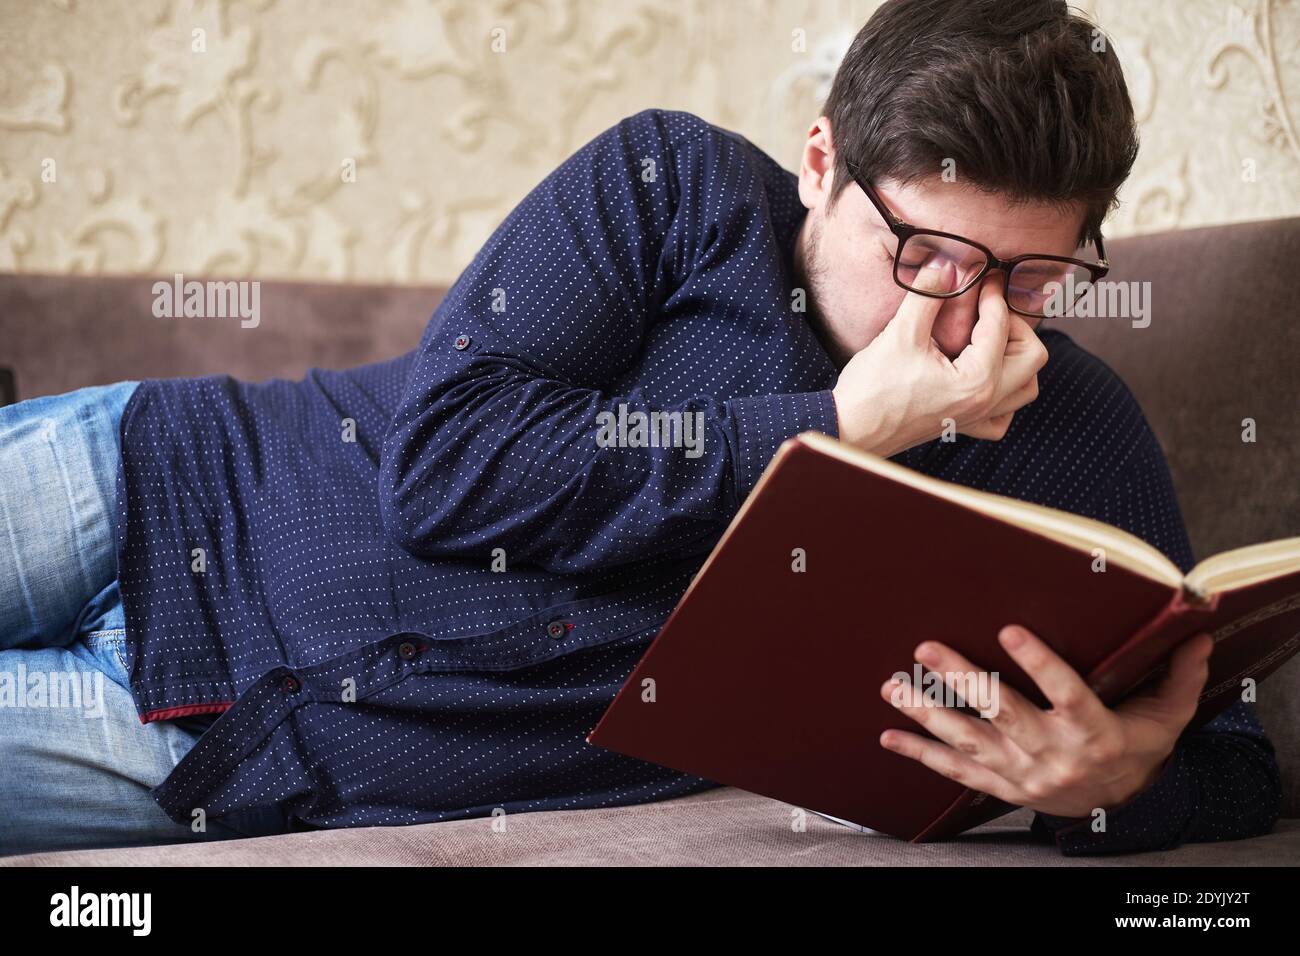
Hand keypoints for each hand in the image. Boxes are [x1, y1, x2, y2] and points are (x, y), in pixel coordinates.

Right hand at [831, 263, 1047, 456]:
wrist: (850, 428)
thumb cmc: (873, 387)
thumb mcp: (900, 333)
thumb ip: (928, 295)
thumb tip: (946, 264)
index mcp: (977, 380)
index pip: (1001, 327)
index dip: (993, 295)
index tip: (985, 276)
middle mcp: (985, 402)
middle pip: (1032, 357)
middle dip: (1015, 326)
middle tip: (988, 310)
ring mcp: (975, 418)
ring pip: (1025, 388)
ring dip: (1016, 360)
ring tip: (989, 340)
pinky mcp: (961, 428)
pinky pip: (1001, 417)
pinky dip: (1003, 396)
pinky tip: (982, 378)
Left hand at [877, 626, 1213, 818]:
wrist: (1122, 808)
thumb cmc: (1138, 748)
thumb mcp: (1167, 716)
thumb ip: (1178, 676)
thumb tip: (1196, 633)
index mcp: (1095, 732)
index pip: (1067, 695)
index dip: (1040, 664)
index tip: (1010, 630)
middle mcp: (1054, 754)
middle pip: (1003, 714)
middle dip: (962, 681)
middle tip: (927, 648)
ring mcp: (1023, 773)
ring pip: (970, 740)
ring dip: (928, 712)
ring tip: (894, 686)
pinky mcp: (1002, 786)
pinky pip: (956, 771)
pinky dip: (921, 754)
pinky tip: (889, 736)